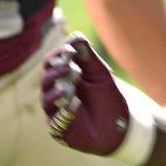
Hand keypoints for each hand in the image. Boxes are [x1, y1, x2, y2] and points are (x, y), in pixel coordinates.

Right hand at [42, 35, 137, 156]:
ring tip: (70, 88)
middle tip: (69, 67)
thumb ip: (88, 57)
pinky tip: (75, 103)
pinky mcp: (60, 129)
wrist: (120, 124)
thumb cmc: (108, 97)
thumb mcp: (100, 74)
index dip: (57, 55)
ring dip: (56, 91)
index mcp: (65, 77)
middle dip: (56, 72)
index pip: (52, 63)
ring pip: (45, 99)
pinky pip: (55, 120)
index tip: (69, 50)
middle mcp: (57, 93)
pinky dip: (65, 111)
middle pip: (45, 79)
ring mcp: (57, 111)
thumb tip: (76, 37)